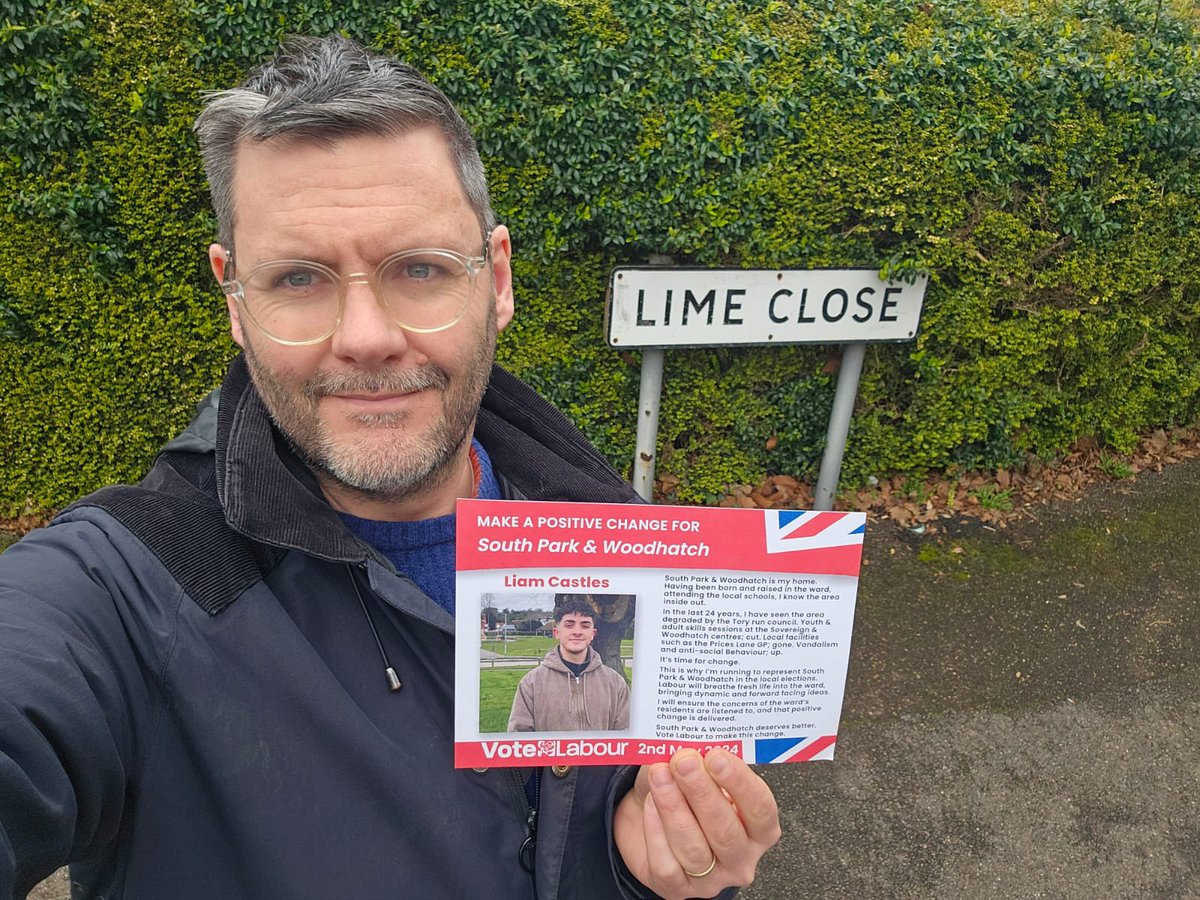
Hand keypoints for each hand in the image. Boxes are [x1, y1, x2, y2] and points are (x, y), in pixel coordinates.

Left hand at [613, 748, 780, 898]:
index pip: (760, 808)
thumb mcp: (700, 770)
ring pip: (694, 848)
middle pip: (726, 830)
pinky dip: (655, 831)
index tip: (716, 756)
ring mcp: (711, 879)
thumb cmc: (683, 791)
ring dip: (673, 807)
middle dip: (701, 792)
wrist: (645, 815)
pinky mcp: (677, 890)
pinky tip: (649, 805)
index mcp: (759, 828)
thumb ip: (701, 760)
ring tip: (659, 775)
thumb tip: (689, 749)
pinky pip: (666, 864)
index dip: (739, 782)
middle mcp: (741, 858)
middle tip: (683, 762)